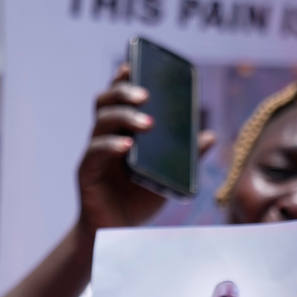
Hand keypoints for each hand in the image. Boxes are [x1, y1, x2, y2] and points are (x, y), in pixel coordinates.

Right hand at [75, 63, 215, 238]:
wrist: (115, 233)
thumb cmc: (136, 202)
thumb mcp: (167, 176)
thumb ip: (185, 157)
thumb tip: (210, 135)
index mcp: (120, 132)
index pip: (118, 97)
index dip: (123, 78)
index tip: (136, 64)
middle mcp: (104, 138)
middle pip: (105, 102)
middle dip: (124, 91)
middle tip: (147, 95)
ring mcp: (93, 154)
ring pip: (100, 122)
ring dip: (124, 117)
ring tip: (148, 124)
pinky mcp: (86, 173)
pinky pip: (95, 152)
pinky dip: (111, 146)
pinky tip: (127, 147)